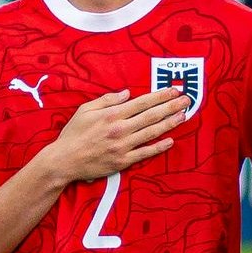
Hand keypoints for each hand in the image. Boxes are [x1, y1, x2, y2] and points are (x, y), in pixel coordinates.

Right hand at [33, 88, 189, 184]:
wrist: (64, 161)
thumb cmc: (73, 134)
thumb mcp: (85, 110)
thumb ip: (106, 100)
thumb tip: (126, 93)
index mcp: (111, 115)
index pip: (142, 103)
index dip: (160, 96)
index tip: (174, 91)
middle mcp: (120, 129)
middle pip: (151, 116)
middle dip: (171, 106)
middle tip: (187, 100)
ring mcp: (123, 146)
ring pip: (152, 133)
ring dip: (170, 123)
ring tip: (184, 115)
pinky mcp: (123, 161)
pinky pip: (145, 153)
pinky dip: (159, 147)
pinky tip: (170, 141)